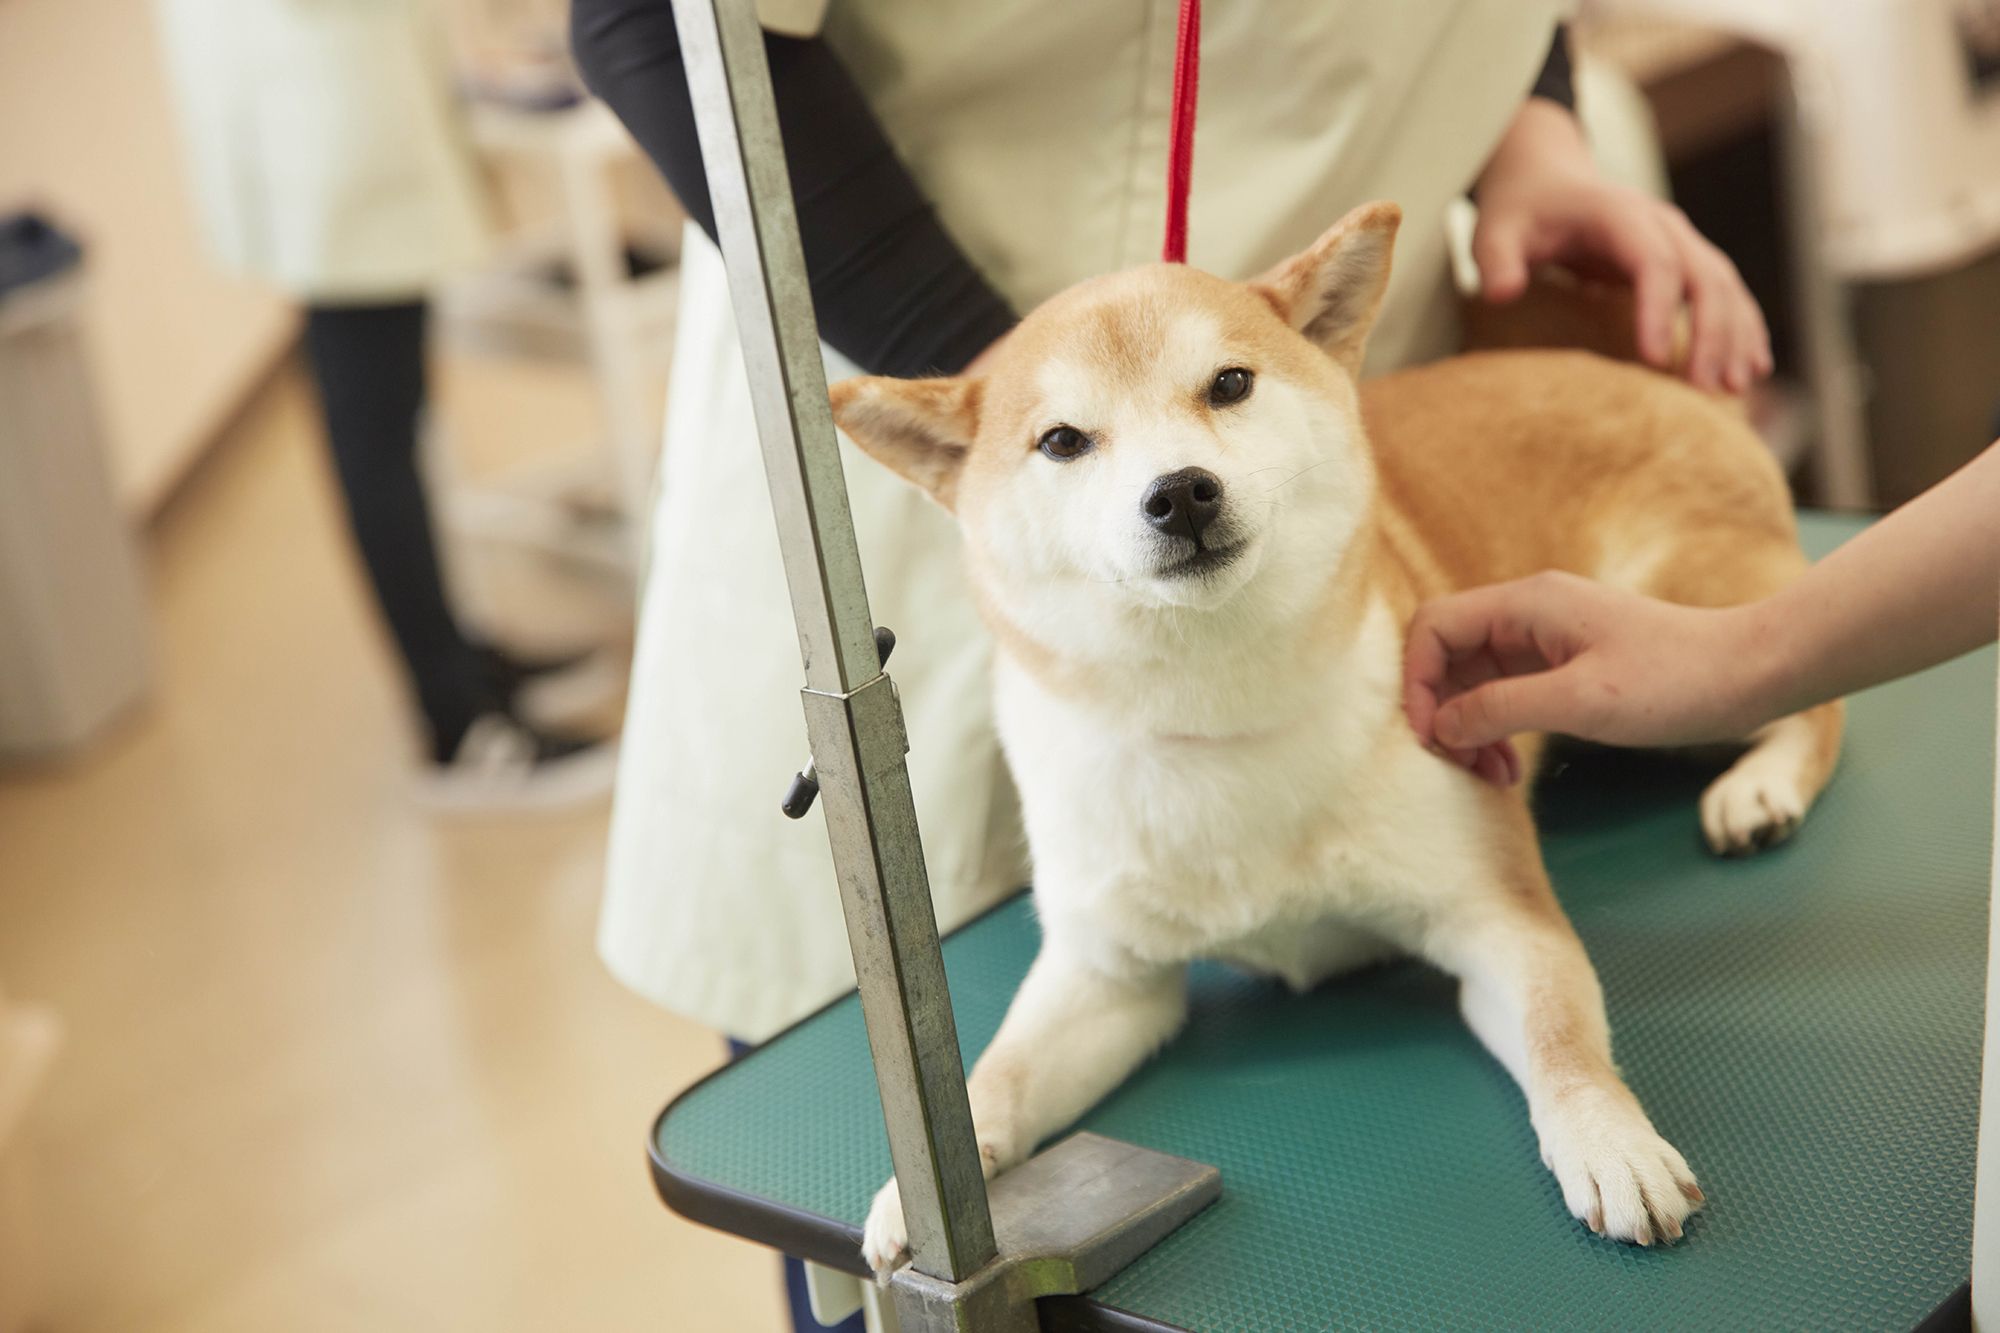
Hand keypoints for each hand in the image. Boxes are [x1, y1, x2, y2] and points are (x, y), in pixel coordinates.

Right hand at [1402, 572, 1775, 784]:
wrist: (1748, 674)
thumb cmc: (1674, 681)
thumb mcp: (1580, 701)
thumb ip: (1501, 709)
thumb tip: (1440, 727)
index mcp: (1527, 604)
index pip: (1434, 628)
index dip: (1417, 681)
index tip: (1430, 737)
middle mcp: (1529, 613)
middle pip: (1448, 655)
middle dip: (1442, 712)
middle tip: (1459, 767)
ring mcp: (1546, 638)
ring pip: (1475, 680)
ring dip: (1469, 728)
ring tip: (1489, 776)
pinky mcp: (1563, 664)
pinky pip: (1507, 693)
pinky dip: (1497, 730)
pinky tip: (1510, 768)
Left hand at [1474, 102, 1770, 394]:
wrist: (1547, 181)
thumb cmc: (1519, 212)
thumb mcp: (1494, 232)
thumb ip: (1495, 261)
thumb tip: (1501, 293)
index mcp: (1619, 215)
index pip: (1652, 262)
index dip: (1657, 310)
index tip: (1655, 361)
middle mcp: (1661, 225)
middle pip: (1703, 276)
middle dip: (1711, 333)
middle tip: (1704, 391)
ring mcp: (1679, 241)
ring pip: (1724, 286)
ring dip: (1735, 336)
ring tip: (1734, 390)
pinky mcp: (1683, 261)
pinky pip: (1724, 293)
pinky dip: (1741, 329)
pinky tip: (1751, 368)